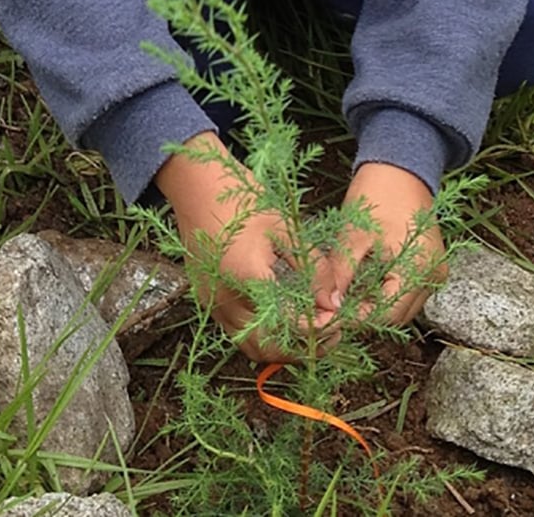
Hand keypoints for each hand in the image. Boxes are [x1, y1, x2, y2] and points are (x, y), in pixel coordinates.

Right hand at [156, 133, 334, 361]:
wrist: (195, 185)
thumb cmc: (243, 200)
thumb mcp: (286, 228)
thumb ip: (313, 269)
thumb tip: (334, 303)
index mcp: (247, 279)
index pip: (289, 325)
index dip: (319, 328)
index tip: (338, 317)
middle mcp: (224, 300)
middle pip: (268, 348)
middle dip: (303, 348)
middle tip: (330, 332)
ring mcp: (211, 303)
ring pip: (250, 347)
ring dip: (282, 348)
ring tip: (311, 331)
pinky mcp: (206, 301)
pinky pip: (237, 332)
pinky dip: (264, 336)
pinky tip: (285, 319)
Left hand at [315, 163, 448, 325]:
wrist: (400, 167)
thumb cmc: (376, 194)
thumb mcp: (352, 236)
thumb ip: (342, 276)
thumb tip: (330, 307)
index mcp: (417, 269)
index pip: (386, 314)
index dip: (356, 319)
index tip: (329, 315)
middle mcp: (433, 276)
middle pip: (396, 316)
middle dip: (364, 316)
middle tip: (333, 308)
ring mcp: (435, 272)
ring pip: (402, 307)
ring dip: (375, 307)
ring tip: (344, 297)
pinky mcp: (431, 266)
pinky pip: (407, 292)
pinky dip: (385, 294)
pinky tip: (361, 286)